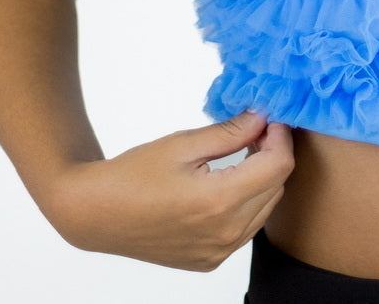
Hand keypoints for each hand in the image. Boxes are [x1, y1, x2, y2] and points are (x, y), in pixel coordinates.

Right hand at [49, 110, 294, 271]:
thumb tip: (263, 117)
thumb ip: (231, 132)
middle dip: (274, 154)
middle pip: (277, 187)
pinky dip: (249, 202)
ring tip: (245, 153)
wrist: (97, 215)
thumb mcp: (184, 143)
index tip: (271, 118)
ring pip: (267, 208)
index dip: (281, 136)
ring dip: (264, 178)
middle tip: (257, 130)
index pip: (278, 165)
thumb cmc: (135, 174)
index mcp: (219, 202)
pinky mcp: (210, 261)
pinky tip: (230, 182)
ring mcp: (218, 252)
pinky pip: (247, 228)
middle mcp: (225, 234)